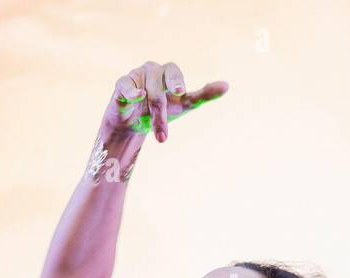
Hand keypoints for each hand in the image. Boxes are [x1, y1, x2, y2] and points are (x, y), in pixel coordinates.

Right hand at [101, 61, 227, 142]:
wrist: (132, 126)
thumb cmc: (160, 112)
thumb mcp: (184, 105)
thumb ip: (204, 95)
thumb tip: (227, 85)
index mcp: (168, 72)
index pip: (174, 73)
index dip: (177, 81)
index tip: (180, 93)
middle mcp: (152, 70)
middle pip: (159, 88)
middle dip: (162, 110)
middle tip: (165, 129)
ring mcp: (135, 75)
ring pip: (146, 91)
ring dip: (151, 113)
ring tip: (158, 135)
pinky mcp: (121, 83)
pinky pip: (126, 85)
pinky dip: (131, 92)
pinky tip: (138, 97)